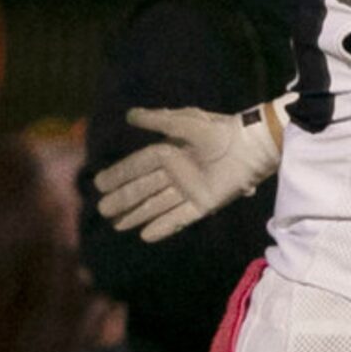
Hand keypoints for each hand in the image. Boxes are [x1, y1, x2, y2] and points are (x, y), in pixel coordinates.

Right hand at [93, 103, 283, 242]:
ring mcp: (189, 190)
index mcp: (169, 153)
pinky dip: (163, 227)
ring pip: (157, 205)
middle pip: (144, 189)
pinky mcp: (204, 204)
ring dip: (138, 215)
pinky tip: (145, 236)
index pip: (138, 166)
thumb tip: (129, 115)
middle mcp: (176, 173)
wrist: (252, 146)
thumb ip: (158, 121)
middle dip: (124, 199)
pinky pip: (180, 218)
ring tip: (117, 226)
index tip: (99, 184)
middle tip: (102, 210)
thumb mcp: (186, 122)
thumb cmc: (220, 131)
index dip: (119, 175)